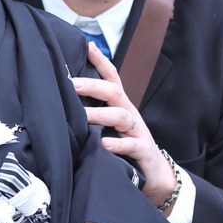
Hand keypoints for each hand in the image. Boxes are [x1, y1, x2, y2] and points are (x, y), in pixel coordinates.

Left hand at [72, 41, 177, 210]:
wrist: (156, 176)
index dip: (101, 61)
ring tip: (83, 116)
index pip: (112, 78)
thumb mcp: (111, 126)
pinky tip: (104, 143)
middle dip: (93, 85)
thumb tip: (66, 98)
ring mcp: (138, 132)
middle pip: (114, 92)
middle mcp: (129, 114)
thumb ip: (95, 111)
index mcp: (121, 105)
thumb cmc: (127, 146)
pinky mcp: (144, 151)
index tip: (87, 45)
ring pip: (121, 116)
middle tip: (71, 84)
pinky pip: (132, 145)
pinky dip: (118, 144)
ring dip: (101, 114)